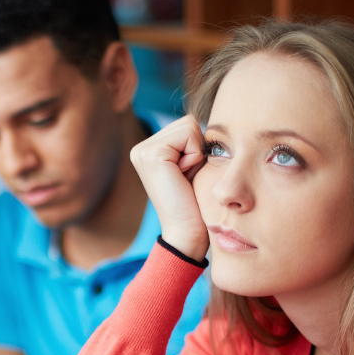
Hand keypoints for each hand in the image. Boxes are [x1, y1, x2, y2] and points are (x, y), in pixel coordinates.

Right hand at [130, 115, 208, 261]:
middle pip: (188, 122)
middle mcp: (140, 148)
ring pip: (189, 125)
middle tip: (186, 178)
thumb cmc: (195, 204)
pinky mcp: (152, 154)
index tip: (187, 175)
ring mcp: (142, 151)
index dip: (197, 149)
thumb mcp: (192, 166)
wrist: (186, 232)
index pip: (186, 125)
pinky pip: (188, 135)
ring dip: (196, 153)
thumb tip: (213, 125)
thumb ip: (192, 144)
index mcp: (148, 150)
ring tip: (184, 178)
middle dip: (196, 149)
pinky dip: (194, 157)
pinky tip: (182, 177)